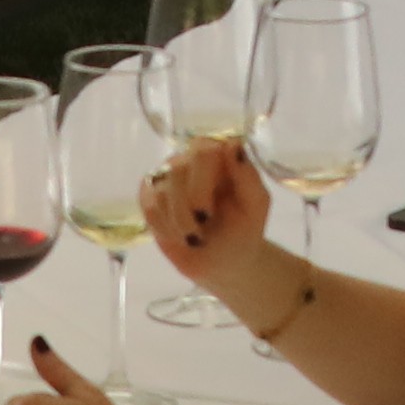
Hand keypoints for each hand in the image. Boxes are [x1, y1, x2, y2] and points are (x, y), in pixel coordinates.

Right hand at [140, 139, 279, 305]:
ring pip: (160, 191)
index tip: (214, 205)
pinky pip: (148, 207)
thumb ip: (247, 174)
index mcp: (217, 154)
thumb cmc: (244, 226)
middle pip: (177, 169)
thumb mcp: (256, 203)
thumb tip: (231, 144)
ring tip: (196, 237)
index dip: (205, 179)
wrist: (226, 260)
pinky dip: (165, 228)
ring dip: (180, 221)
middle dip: (193, 202)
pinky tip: (180, 237)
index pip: (202, 149)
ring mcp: (166, 178)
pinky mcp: (150, 200)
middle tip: (206, 221)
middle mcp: (188, 159)